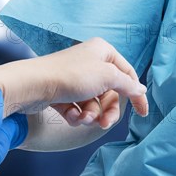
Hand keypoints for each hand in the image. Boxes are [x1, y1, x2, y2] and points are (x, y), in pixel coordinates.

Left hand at [0, 37, 148, 127]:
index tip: (142, 112)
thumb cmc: (71, 75)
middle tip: (105, 123)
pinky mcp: (63, 92)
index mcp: (103, 52)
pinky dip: (76, 114)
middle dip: (107, 111)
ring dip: (91, 115)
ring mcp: (76, 78)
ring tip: (83, 119)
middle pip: (110, 92)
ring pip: (94, 103)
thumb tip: (141, 89)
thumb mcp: (108, 77)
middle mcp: (91, 62)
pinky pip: (78, 107)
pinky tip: (71, 115)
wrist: (32, 85)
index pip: (127, 74)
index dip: (135, 94)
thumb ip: (128, 84)